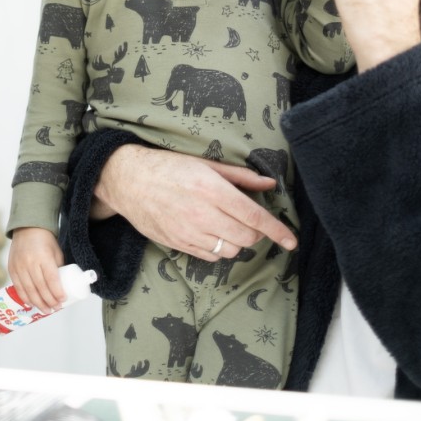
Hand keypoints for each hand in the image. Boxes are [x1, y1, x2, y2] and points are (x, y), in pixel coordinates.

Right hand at [7, 227, 65, 313]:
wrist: (27, 229)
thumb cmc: (45, 241)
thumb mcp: (56, 252)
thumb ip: (58, 268)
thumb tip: (63, 287)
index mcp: (44, 257)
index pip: (51, 279)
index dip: (57, 292)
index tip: (63, 300)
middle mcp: (30, 262)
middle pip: (40, 287)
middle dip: (49, 301)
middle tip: (56, 308)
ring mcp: (19, 266)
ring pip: (29, 290)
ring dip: (38, 303)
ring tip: (46, 310)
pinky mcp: (12, 269)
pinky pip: (18, 287)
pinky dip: (25, 297)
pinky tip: (32, 304)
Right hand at [95, 145, 296, 260]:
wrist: (128, 181)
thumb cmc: (168, 167)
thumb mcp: (205, 163)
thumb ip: (240, 176)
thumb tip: (269, 184)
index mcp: (212, 190)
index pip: (255, 217)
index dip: (278, 231)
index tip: (291, 241)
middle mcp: (202, 214)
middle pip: (246, 237)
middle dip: (256, 232)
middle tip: (249, 220)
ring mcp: (189, 233)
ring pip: (231, 250)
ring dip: (237, 241)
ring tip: (227, 225)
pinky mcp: (179, 245)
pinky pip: (211, 256)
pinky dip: (219, 248)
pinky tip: (211, 232)